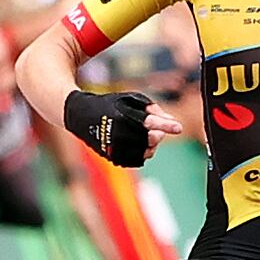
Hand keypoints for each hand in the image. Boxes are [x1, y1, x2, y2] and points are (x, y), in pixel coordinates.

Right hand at [62, 89, 180, 166]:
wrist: (80, 116)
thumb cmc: (110, 105)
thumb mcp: (130, 99)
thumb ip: (152, 108)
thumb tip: (172, 121)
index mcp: (123, 116)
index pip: (149, 122)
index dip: (165, 126)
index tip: (179, 128)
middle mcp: (118, 133)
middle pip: (151, 139)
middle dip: (158, 135)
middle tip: (155, 130)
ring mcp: (115, 147)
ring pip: (146, 152)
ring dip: (151, 145)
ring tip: (142, 135)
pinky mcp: (112, 157)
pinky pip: (137, 161)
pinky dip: (142, 153)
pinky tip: (135, 144)